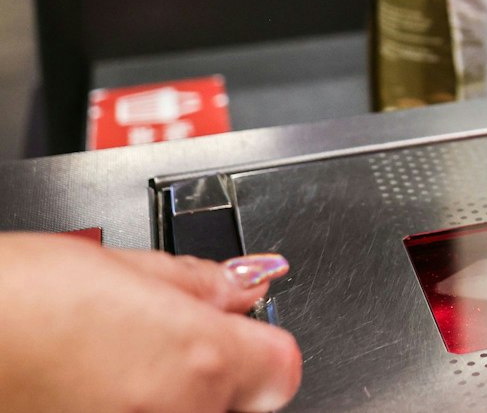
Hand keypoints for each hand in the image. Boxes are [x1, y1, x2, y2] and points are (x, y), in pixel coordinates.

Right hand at [0, 235, 298, 411]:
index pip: (279, 366)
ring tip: (101, 371)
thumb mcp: (120, 267)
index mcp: (201, 359)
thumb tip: (246, 283)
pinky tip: (80, 396)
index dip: (252, 343)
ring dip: (161, 401)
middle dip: (205, 375)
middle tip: (144, 348)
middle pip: (235, 402)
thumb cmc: (10, 302)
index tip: (231, 332)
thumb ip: (197, 284)